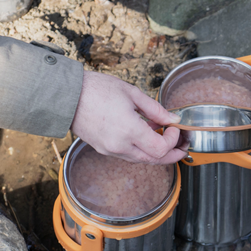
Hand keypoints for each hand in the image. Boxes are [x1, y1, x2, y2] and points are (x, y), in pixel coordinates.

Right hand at [70, 71, 187, 163]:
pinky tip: (146, 135)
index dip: (174, 140)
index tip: (175, 127)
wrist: (67, 95)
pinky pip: (129, 155)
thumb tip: (173, 119)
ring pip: (141, 159)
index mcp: (129, 130)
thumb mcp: (132, 93)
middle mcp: (120, 146)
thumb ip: (156, 109)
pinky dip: (141, 148)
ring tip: (165, 137)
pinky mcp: (104, 149)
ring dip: (156, 152)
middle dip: (172, 155)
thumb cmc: (96, 90)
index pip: (161, 149)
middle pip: (154, 160)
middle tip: (183, 146)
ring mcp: (110, 150)